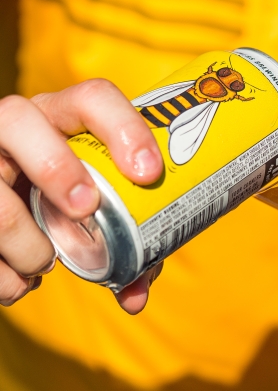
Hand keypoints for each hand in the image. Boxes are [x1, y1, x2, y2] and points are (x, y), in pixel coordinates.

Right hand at [0, 79, 163, 312]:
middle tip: (85, 209)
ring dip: (26, 240)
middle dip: (55, 166)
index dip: (123, 128)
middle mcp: (12, 126)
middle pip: (18, 118)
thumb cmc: (59, 200)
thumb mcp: (90, 205)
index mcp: (59, 115)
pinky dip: (2, 274)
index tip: (149, 174)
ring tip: (45, 263)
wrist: (7, 211)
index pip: (92, 97)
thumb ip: (123, 241)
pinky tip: (19, 283)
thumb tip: (136, 294)